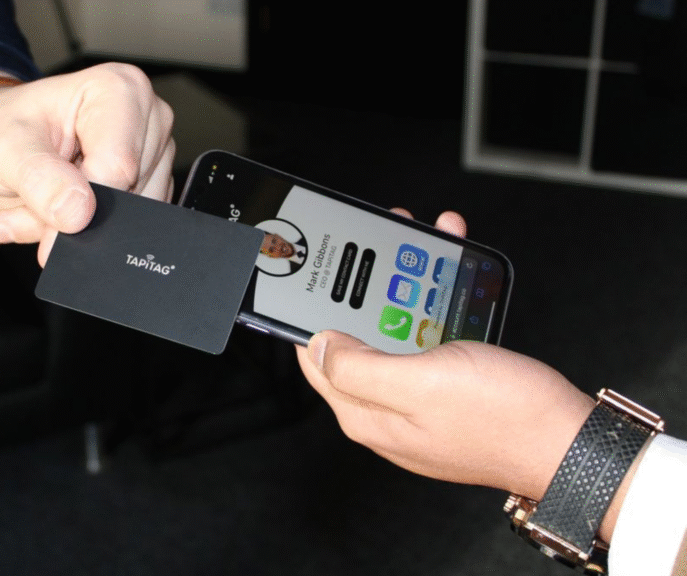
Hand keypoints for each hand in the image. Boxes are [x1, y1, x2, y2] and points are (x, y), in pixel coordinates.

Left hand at [0, 63, 175, 265]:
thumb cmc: (2, 126)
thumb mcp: (4, 148)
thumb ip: (39, 179)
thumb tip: (77, 213)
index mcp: (120, 90)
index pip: (117, 165)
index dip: (79, 201)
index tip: (41, 212)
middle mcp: (148, 118)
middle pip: (125, 194)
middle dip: (74, 215)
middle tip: (33, 201)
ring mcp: (154, 155)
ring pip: (128, 219)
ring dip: (75, 227)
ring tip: (40, 202)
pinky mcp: (151, 186)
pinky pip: (127, 228)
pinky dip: (84, 233)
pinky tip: (57, 210)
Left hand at [295, 210, 595, 501]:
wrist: (571, 440)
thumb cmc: (503, 418)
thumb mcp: (419, 384)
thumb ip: (360, 367)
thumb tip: (318, 346)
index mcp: (367, 414)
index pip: (316, 360)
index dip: (314, 314)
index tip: (321, 277)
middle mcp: (388, 410)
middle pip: (359, 338)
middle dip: (370, 290)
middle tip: (383, 248)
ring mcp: (419, 399)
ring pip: (400, 330)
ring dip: (410, 288)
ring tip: (425, 246)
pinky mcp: (450, 388)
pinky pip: (433, 337)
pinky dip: (440, 305)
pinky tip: (454, 278)